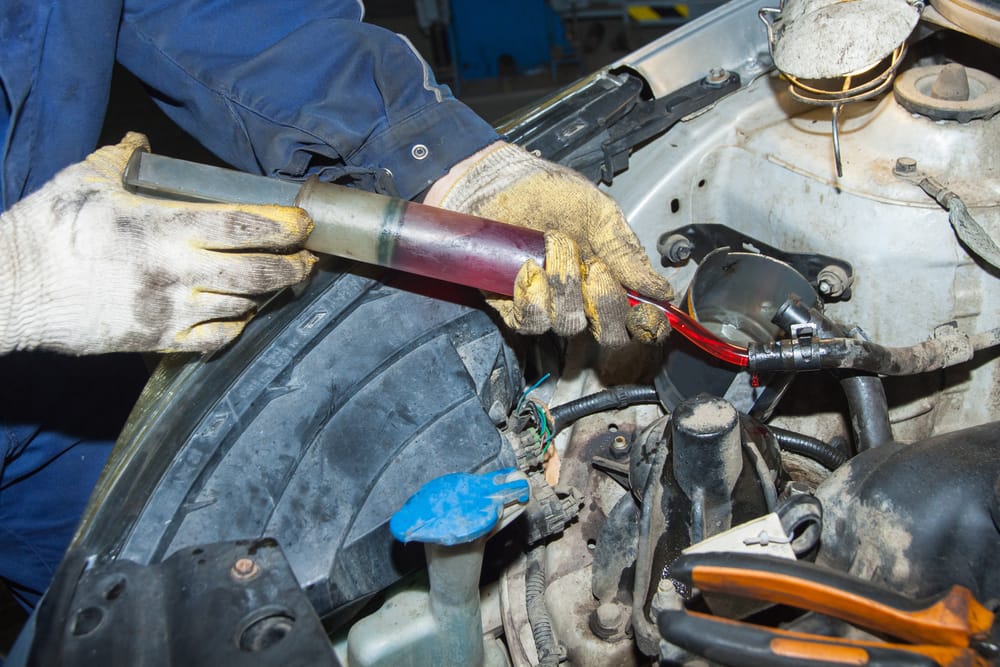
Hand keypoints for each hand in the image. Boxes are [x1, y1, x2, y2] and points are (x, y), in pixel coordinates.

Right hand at [0, 133, 315, 353]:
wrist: (10, 287)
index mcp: (167, 228)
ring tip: (279, 282)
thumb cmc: (47, 228)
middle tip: (309, 259)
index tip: (305, 224)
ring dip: (268, 294)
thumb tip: (139, 144)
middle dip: (295, 266)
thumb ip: (123, 160)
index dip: (284, 226)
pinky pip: (215, 340)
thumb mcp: (86, 179)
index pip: (245, 226)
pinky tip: (240, 315)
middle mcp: (179, 273)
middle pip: (260, 273)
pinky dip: (236, 327)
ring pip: (243, 307)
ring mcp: (172, 311)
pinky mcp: (157, 341)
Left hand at [425, 142, 671, 345]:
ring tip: (552, 247)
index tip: (647, 315)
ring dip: (564, 286)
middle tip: (595, 270)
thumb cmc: (550, 194)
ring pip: (568, 325)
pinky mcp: (515, 308)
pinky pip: (530, 321)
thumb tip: (660, 288)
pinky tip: (527, 267)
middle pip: (608, 334)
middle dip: (605, 303)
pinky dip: (531, 296)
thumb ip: (627, 252)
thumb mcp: (599, 214)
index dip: (649, 325)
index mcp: (611, 278)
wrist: (500, 184)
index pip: (638, 318)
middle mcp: (582, 298)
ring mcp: (549, 305)